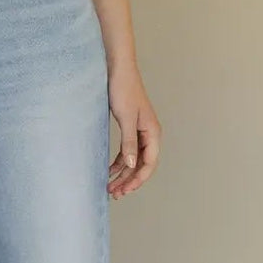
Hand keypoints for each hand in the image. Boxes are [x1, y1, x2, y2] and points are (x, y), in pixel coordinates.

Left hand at [107, 62, 160, 197]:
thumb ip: (128, 143)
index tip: (125, 190)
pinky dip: (119, 162)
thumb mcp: (125, 118)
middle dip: (129, 180)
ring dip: (123, 173)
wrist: (118, 69)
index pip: (149, 163)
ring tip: (111, 186)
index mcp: (153, 132)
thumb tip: (130, 165)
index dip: (138, 179)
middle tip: (115, 193)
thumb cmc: (124, 89)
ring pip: (133, 159)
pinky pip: (127, 151)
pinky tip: (109, 170)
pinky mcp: (130, 127)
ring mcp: (140, 131)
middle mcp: (149, 134)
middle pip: (141, 164)